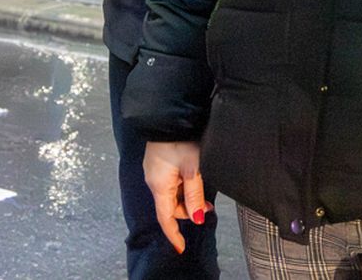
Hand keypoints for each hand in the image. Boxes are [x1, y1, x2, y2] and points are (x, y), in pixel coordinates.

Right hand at [144, 140, 210, 254]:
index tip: (181, 247)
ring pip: (171, 193)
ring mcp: (155, 170)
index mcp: (159, 186)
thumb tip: (197, 217)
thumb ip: (194, 195)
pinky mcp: (159, 160)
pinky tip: (193, 176)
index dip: (174, 234)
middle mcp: (153, 180)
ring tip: (203, 188)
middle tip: (208, 206)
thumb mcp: (192, 169)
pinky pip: (170, 180)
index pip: (165, 218)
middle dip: (188, 210)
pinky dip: (182, 184)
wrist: (168, 114)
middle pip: (170, 206)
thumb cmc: (180, 138)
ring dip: (186, 196)